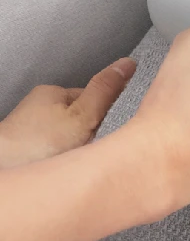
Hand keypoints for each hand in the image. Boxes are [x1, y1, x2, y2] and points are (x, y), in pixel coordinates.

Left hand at [0, 59, 136, 168]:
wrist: (4, 176)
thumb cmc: (37, 146)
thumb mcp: (84, 115)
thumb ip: (105, 92)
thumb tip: (126, 64)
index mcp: (51, 92)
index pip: (92, 94)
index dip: (109, 109)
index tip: (119, 122)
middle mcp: (37, 109)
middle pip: (79, 117)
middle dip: (92, 132)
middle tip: (99, 146)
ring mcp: (30, 133)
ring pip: (67, 138)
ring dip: (77, 149)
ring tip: (81, 161)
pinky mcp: (26, 155)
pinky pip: (55, 155)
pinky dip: (63, 162)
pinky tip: (66, 170)